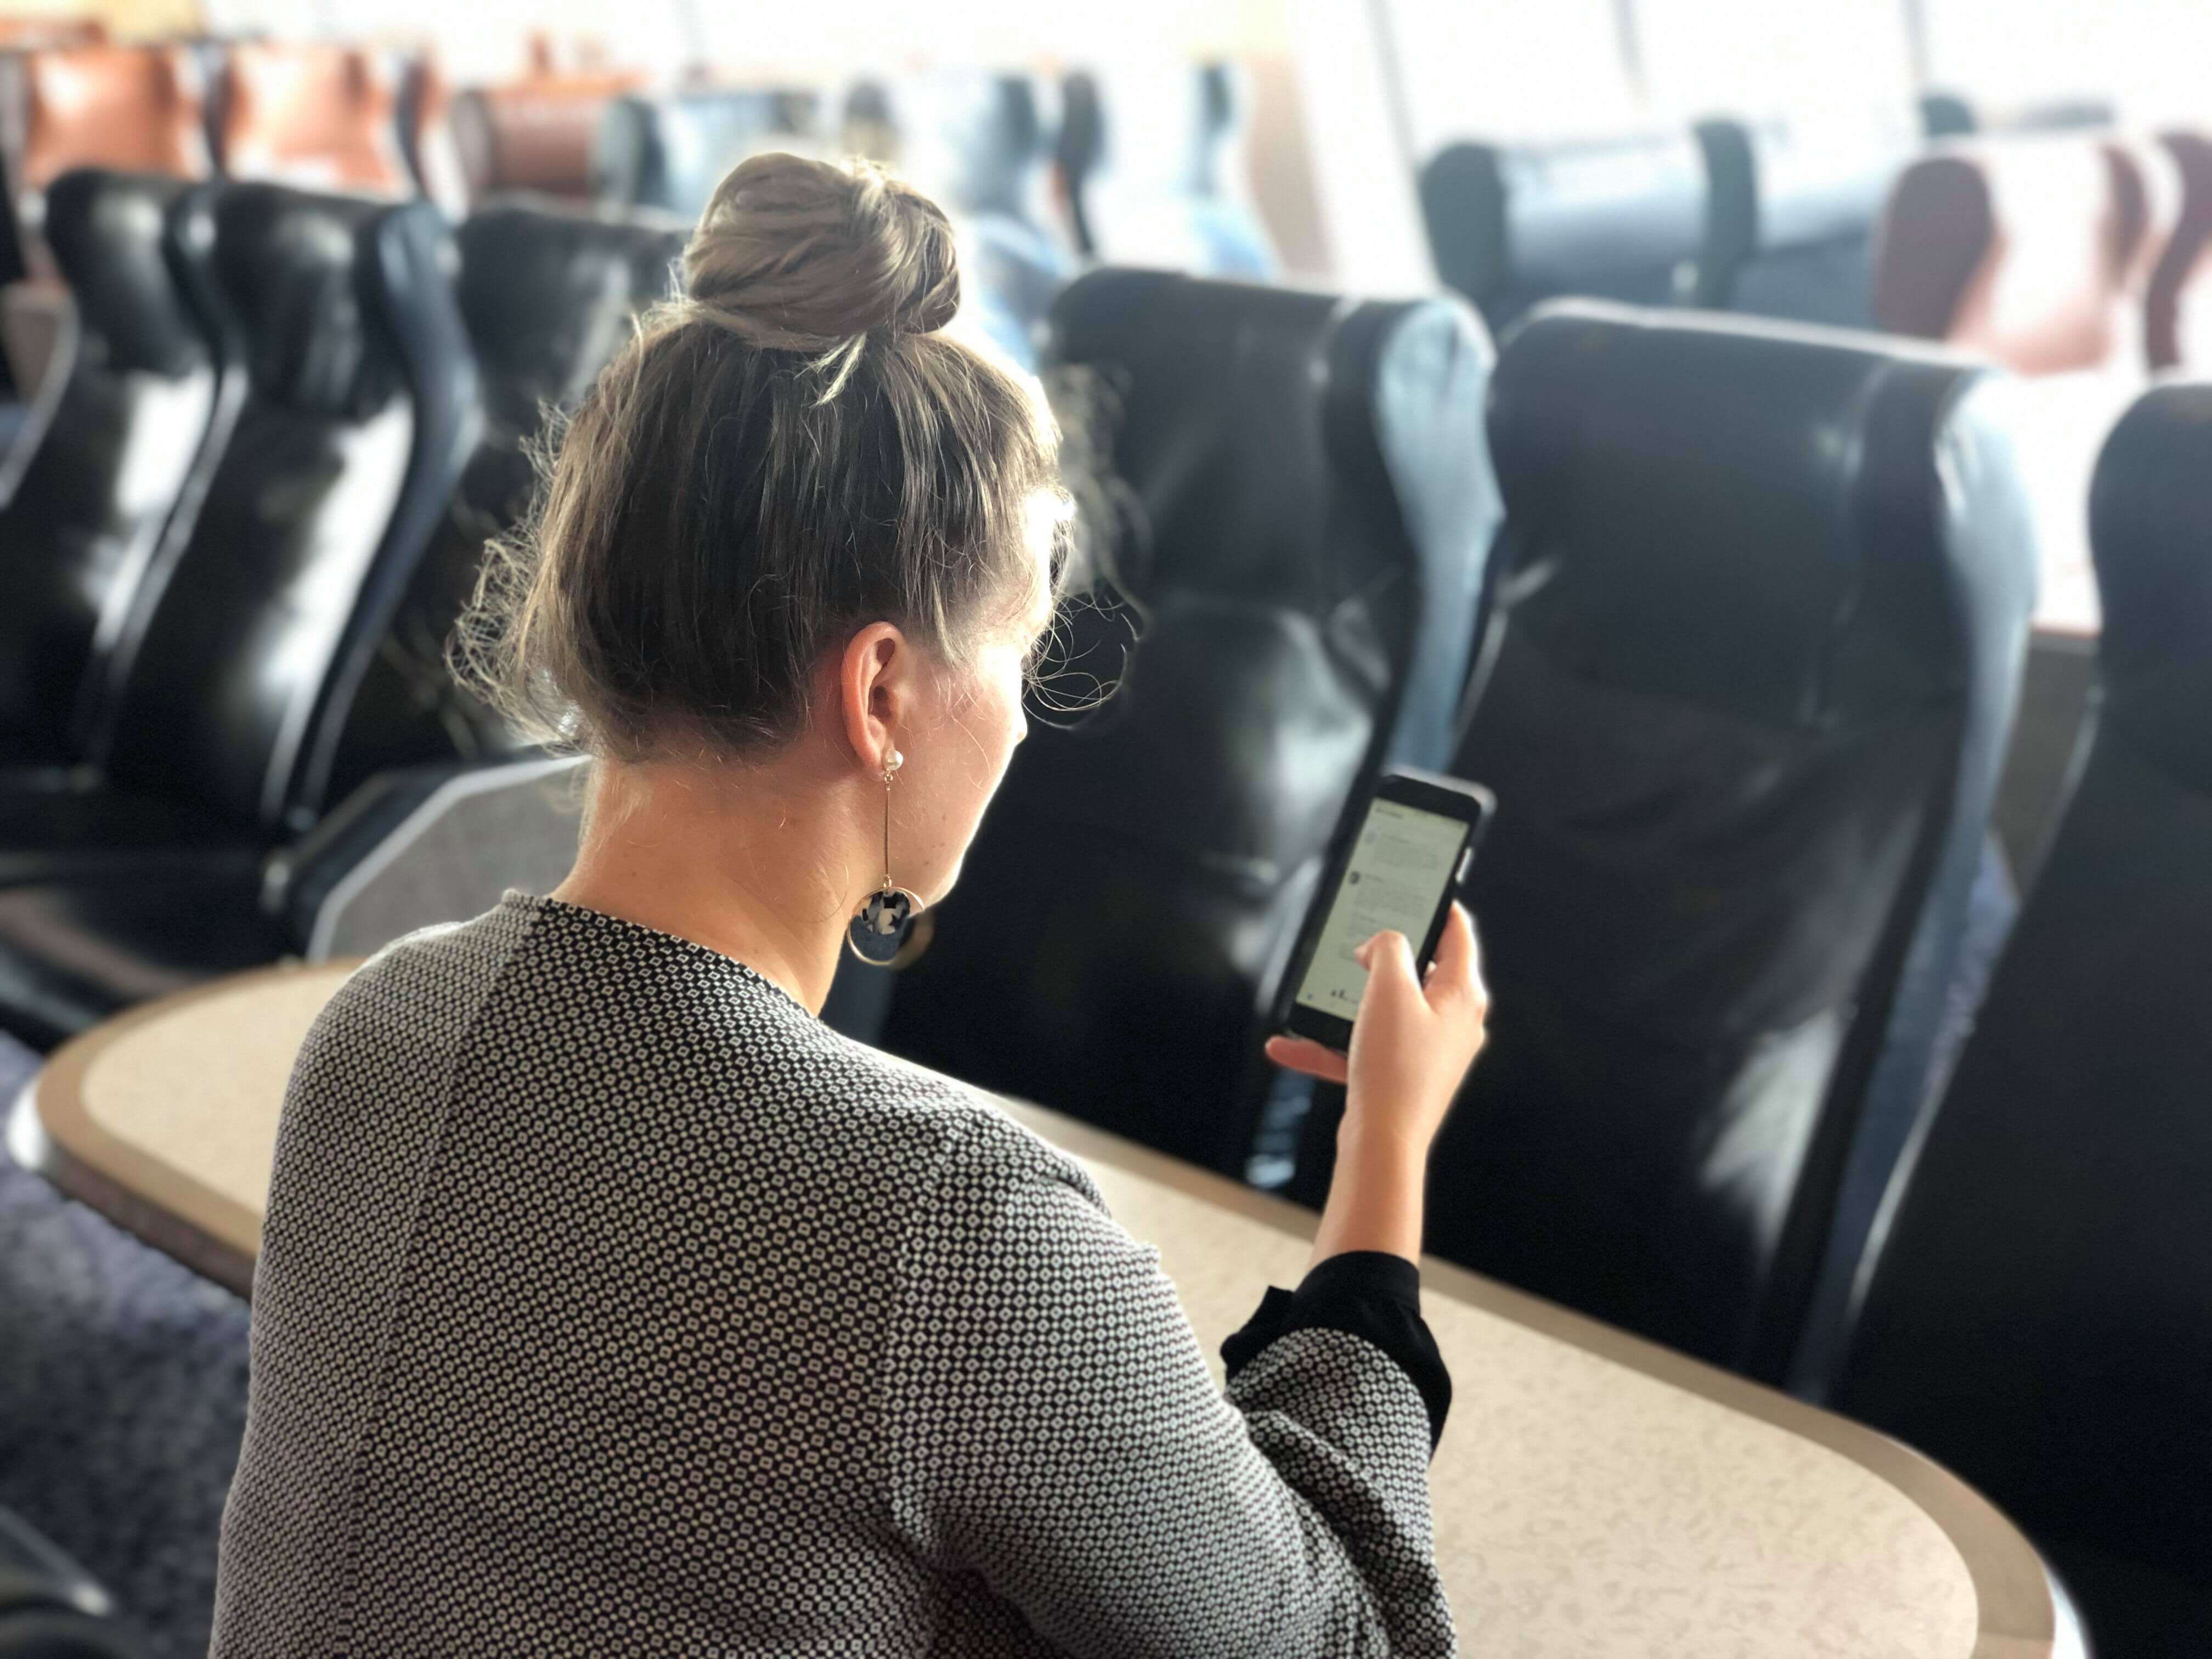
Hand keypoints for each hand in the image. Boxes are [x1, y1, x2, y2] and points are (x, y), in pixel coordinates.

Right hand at [1266, 902, 1487, 1161]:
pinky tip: (1287, 1046)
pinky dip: (1330, 1045)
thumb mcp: (1388, 989)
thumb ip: (1387, 949)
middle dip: (1383, 956)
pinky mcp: (1403, 1076)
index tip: (1419, 887)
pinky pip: (1363, 1049)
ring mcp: (1429, 1051)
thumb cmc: (1395, 1067)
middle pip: (1421, 970)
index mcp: (1462, 995)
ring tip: (1316, 994)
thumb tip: (1382, 947)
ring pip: (1385, 1011)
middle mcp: (1454, 1022)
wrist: (1383, 1145)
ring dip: (1346, 1003)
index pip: (1458, 932)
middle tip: (1359, 937)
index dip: (1438, 904)